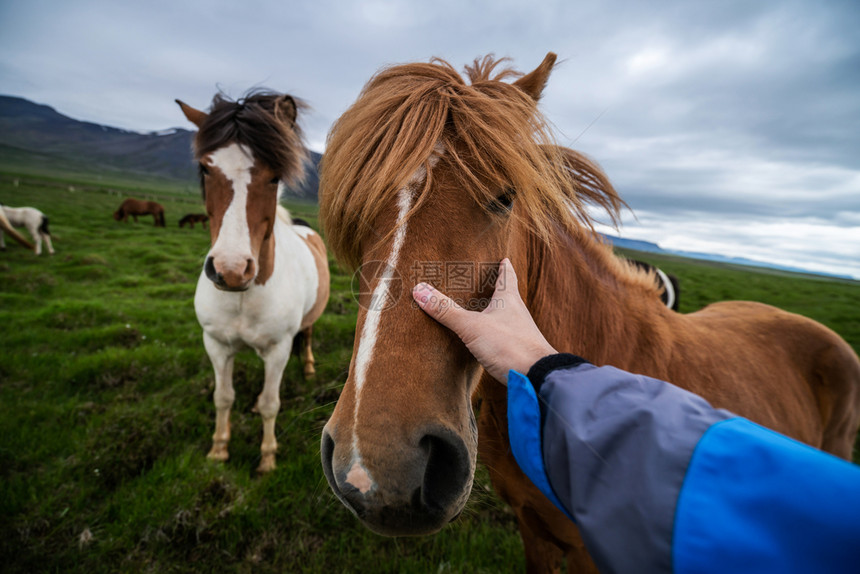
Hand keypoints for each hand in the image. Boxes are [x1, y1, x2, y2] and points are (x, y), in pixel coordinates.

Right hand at [412, 258, 556, 383]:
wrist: (537, 376)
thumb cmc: (508, 345)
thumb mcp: (471, 326)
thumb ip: (446, 311)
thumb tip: (419, 290)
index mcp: (509, 300)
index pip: (507, 277)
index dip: (505, 267)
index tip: (505, 258)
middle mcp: (517, 314)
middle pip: (509, 296)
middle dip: (500, 288)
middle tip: (491, 280)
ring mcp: (521, 333)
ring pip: (508, 317)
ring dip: (498, 312)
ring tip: (487, 309)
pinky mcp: (519, 351)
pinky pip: (506, 337)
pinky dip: (497, 334)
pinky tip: (489, 340)